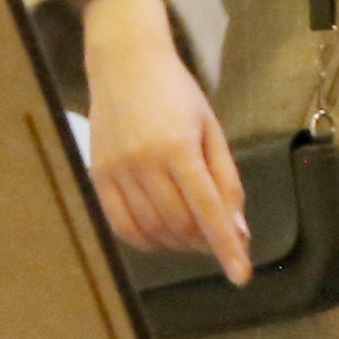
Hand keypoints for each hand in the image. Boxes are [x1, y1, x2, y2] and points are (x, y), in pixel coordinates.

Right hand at [81, 0, 246, 282]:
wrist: (124, 63)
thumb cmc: (177, 93)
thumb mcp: (212, 130)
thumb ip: (226, 181)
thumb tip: (239, 231)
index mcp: (179, 147)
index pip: (208, 211)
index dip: (226, 248)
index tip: (241, 276)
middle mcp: (144, 162)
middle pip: (180, 225)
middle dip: (205, 243)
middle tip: (220, 240)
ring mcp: (116, 171)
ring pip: (152, 230)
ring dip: (179, 244)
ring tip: (194, 235)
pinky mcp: (98, 176)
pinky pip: (121, 226)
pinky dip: (146, 240)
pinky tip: (163, 234)